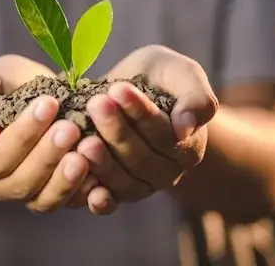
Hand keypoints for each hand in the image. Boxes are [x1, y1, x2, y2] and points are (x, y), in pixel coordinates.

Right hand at [0, 55, 94, 212]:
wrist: (33, 92)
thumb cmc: (1, 85)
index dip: (23, 134)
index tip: (48, 104)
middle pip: (21, 182)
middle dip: (48, 154)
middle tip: (70, 128)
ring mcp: (28, 195)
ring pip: (44, 199)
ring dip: (66, 178)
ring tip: (85, 152)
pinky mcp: (56, 197)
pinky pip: (69, 203)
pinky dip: (84, 191)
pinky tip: (98, 174)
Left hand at [78, 45, 218, 213]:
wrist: (131, 90)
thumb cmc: (160, 77)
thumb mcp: (181, 74)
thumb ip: (196, 98)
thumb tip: (185, 129)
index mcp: (188, 147)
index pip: (165, 134)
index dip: (141, 113)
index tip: (118, 89)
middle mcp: (167, 173)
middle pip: (141, 159)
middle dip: (116, 131)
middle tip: (95, 104)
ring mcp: (140, 185)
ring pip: (122, 180)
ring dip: (102, 160)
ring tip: (82, 137)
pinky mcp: (115, 192)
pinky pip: (107, 200)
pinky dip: (94, 194)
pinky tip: (78, 175)